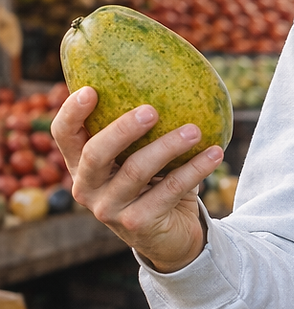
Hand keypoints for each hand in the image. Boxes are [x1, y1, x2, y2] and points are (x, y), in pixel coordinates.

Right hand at [52, 87, 221, 272]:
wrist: (171, 237)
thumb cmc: (155, 184)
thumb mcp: (140, 156)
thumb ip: (143, 128)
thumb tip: (168, 71)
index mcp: (81, 165)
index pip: (63, 135)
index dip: (71, 112)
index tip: (91, 89)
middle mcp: (87, 188)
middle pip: (96, 153)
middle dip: (123, 129)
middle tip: (151, 110)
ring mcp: (109, 209)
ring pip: (137, 171)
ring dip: (170, 146)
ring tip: (195, 129)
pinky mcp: (137, 224)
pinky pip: (170, 189)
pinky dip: (195, 169)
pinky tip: (214, 154)